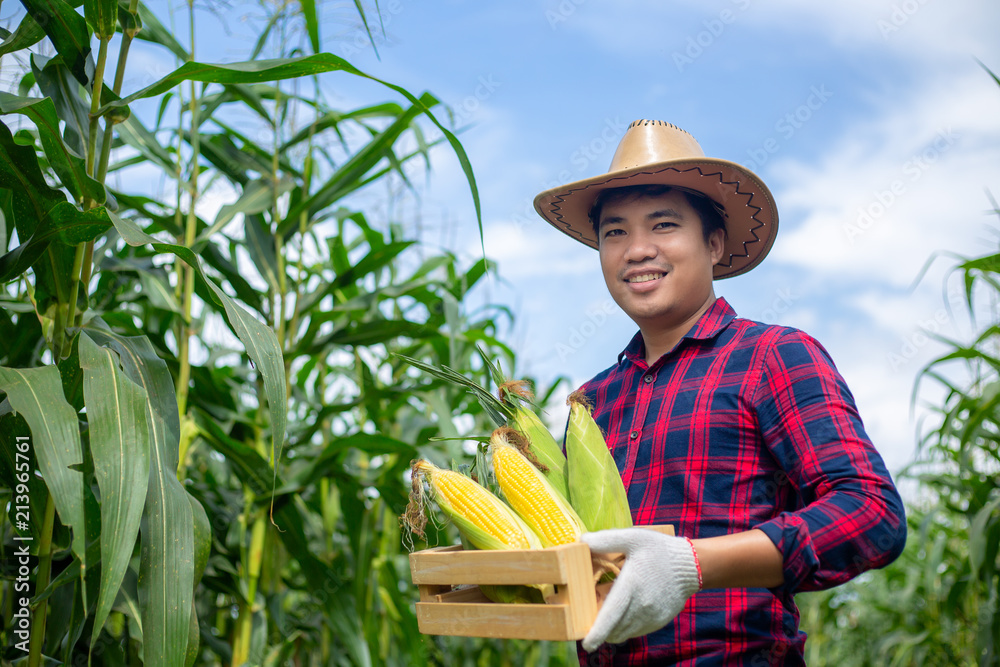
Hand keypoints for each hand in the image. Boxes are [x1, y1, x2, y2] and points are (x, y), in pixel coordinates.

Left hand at [581, 528, 700, 651]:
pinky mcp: (658, 620)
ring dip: (612, 629)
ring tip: (608, 613)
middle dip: (600, 630)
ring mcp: (651, 616)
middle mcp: (641, 606)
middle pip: (614, 629)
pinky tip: (624, 613)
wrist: (691, 565)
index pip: (611, 616)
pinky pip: (636, 631)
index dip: (597, 633)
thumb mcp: (632, 537)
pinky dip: (625, 627)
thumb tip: (583, 541)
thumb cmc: (659, 549)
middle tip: (592, 617)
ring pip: (624, 633)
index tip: (586, 644)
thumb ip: (606, 539)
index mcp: (631, 586)